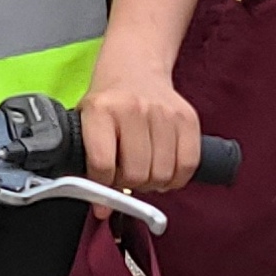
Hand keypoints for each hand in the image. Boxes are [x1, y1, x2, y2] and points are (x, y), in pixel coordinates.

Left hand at [80, 63, 200, 206]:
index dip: (101, 185)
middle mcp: (132, 109)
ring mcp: (163, 113)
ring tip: (143, 172)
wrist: (135, 67)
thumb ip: (89, 159)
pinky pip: (188, 165)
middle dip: (128, 185)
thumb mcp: (86, 120)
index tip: (101, 187)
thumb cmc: (108, 100)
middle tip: (124, 178)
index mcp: (100, 109)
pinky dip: (177, 178)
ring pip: (162, 174)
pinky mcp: (188, 118)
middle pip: (135, 174)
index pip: (102, 164)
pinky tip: (165, 172)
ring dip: (152, 183)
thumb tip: (100, 208)